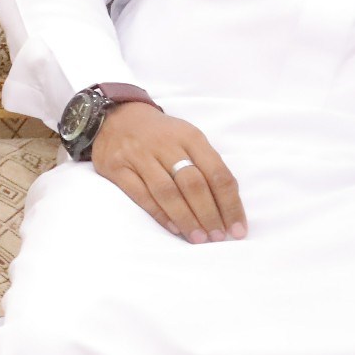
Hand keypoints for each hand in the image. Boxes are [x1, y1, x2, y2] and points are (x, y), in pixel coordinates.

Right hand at [90, 101, 246, 242]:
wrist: (117, 117)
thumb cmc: (161, 134)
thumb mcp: (187, 138)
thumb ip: (207, 165)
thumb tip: (228, 206)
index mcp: (189, 136)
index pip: (217, 173)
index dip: (230, 204)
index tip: (238, 229)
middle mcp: (165, 144)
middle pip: (193, 184)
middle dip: (209, 215)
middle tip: (218, 237)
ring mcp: (139, 155)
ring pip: (167, 192)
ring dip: (186, 218)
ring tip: (198, 238)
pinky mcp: (117, 167)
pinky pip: (141, 195)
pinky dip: (160, 214)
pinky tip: (173, 228)